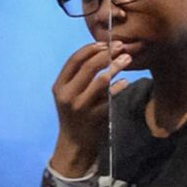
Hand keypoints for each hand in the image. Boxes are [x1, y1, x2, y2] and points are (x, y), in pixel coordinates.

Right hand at [48, 41, 131, 175]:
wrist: (74, 143)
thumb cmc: (74, 114)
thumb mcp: (69, 94)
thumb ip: (79, 76)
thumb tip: (101, 52)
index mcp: (59, 86)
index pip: (74, 60)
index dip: (90, 49)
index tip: (105, 43)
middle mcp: (67, 95)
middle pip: (88, 67)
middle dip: (106, 54)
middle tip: (121, 47)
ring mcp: (81, 107)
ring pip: (101, 80)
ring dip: (116, 66)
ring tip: (127, 59)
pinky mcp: (94, 117)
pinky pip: (111, 98)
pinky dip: (119, 87)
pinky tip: (126, 81)